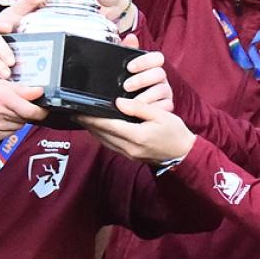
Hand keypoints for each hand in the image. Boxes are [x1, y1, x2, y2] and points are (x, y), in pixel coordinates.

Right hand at [0, 80, 46, 139]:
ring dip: (18, 119)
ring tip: (6, 110)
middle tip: (19, 104)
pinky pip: (8, 134)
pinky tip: (0, 119)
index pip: (32, 111)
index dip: (41, 111)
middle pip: (26, 118)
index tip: (44, 108)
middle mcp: (0, 114)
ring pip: (18, 127)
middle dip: (26, 112)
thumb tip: (39, 92)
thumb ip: (20, 89)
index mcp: (3, 98)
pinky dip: (9, 127)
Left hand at [79, 97, 194, 163]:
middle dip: (88, 124)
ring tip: (84, 120)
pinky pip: (111, 145)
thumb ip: (139, 108)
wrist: (183, 154)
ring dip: (94, 131)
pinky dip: (102, 136)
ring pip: (105, 141)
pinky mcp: (130, 156)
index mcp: (137, 136)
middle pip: (102, 134)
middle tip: (76, 113)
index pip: (108, 125)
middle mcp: (130, 147)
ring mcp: (129, 154)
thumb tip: (119, 102)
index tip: (80, 112)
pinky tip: (99, 129)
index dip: (92, 118)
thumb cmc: (174, 132)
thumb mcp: (160, 115)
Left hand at [121, 41, 173, 111]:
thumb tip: (130, 37)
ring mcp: (166, 93)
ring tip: (132, 102)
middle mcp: (161, 79)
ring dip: (146, 96)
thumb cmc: (130, 87)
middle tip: (126, 86)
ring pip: (162, 90)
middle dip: (141, 79)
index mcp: (153, 67)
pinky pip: (165, 106)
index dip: (144, 61)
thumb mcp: (126, 70)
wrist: (133, 110)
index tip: (129, 67)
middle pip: (159, 73)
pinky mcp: (167, 106)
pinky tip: (141, 113)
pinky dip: (152, 109)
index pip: (156, 58)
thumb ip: (128, 53)